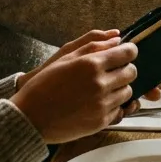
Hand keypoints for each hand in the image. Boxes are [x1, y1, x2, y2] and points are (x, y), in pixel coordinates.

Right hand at [10, 35, 141, 143]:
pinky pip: (119, 110)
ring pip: (128, 92)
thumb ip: (93, 46)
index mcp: (91, 65)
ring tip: (104, 88)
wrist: (29, 118)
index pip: (128, 53)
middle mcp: (100, 84)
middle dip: (125, 69)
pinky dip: (113, 105)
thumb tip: (117, 39)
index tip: (125, 53)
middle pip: (131, 73)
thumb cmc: (44, 85)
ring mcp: (101, 105)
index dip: (129, 51)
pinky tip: (99, 102)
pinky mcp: (100, 122)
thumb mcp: (65, 58)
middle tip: (113, 71)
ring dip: (120, 88)